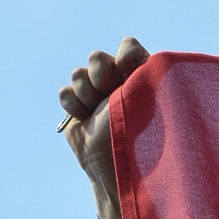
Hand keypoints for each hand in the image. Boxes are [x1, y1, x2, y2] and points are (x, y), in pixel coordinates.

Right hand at [58, 38, 147, 218]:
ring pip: (78, 74)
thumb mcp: (153, 104)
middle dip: (101, 75)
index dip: (124, 57)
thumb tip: (128, 47)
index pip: (128, 46)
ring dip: (87, 94)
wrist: (118, 172)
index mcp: (141, 78)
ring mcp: (95, 96)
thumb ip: (147, 72)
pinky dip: (73, 106)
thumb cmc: (146, 142)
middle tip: (111, 97)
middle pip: (97, 57)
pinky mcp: (77, 109)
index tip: (129, 75)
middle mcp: (118, 83)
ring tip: (99, 114)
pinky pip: (64, 92)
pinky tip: (85, 120)